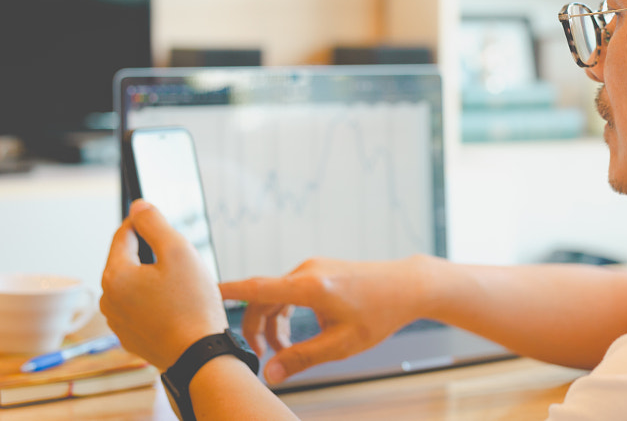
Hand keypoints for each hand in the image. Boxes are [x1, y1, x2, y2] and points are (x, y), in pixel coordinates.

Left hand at [100, 199, 227, 370]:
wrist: (199, 354)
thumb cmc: (192, 305)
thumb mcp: (179, 252)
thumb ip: (155, 224)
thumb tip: (138, 206)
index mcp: (115, 275)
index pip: (123, 235)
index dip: (142, 222)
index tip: (160, 219)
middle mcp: (109, 299)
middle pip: (128, 261)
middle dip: (152, 256)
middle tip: (182, 262)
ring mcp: (118, 321)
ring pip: (134, 285)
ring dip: (153, 280)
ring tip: (182, 288)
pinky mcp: (130, 337)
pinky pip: (139, 308)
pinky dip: (155, 302)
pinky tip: (177, 308)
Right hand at [219, 255, 434, 384]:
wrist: (407, 285)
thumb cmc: (379, 314)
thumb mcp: (342, 344)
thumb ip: (303, 358)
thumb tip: (270, 374)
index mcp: (309, 286)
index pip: (257, 288)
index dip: (227, 292)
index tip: (203, 293)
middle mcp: (306, 271)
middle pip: (262, 299)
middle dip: (255, 329)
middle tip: (262, 359)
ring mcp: (312, 268)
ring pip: (276, 296)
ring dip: (272, 324)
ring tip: (282, 352)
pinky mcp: (319, 270)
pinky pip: (289, 291)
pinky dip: (286, 313)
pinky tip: (300, 333)